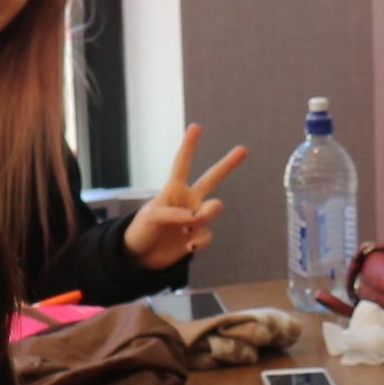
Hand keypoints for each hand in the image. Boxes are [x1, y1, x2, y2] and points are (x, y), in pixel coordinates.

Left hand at [124, 126, 248, 270]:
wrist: (140, 257)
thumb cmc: (141, 230)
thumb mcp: (151, 216)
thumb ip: (174, 214)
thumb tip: (196, 219)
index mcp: (174, 190)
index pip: (182, 164)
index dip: (189, 146)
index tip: (195, 127)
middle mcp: (188, 200)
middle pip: (212, 178)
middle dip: (227, 164)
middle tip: (243, 149)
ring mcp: (195, 219)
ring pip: (214, 209)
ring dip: (205, 215)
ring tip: (188, 228)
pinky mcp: (197, 237)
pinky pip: (208, 234)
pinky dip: (200, 239)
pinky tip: (189, 244)